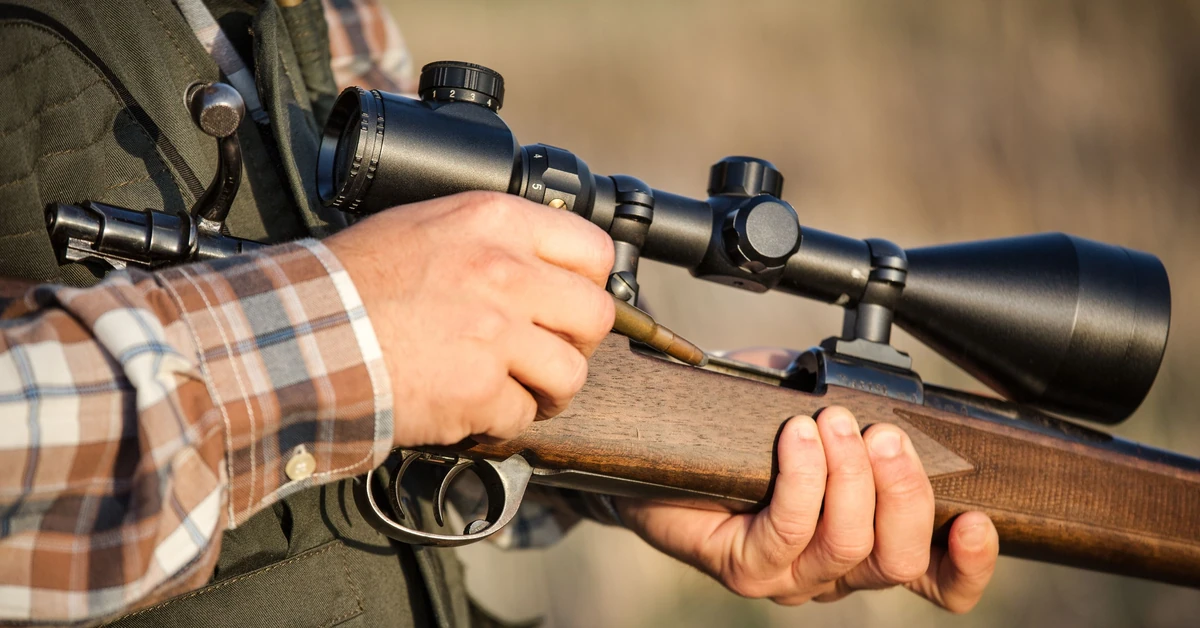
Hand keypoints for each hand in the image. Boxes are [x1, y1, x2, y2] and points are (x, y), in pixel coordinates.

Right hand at [326, 191, 614, 446]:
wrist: (302, 332)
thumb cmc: (351, 281)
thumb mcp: (427, 226)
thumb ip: (491, 240)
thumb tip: (538, 264)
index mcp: (496, 222)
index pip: (593, 250)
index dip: (589, 284)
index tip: (571, 304)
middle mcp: (507, 272)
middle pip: (595, 315)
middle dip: (577, 342)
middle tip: (548, 352)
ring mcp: (497, 333)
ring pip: (571, 373)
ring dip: (548, 389)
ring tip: (517, 389)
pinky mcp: (480, 389)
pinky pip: (521, 415)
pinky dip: (501, 421)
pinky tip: (472, 408)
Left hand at [617, 401, 999, 612]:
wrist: (658, 449)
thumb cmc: (743, 429)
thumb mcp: (813, 403)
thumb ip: (857, 403)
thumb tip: (884, 384)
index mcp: (867, 542)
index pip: (937, 578)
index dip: (968, 563)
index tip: (979, 519)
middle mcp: (833, 571)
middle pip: (898, 560)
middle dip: (903, 491)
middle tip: (885, 434)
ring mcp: (788, 576)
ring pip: (846, 546)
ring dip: (849, 477)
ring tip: (832, 422)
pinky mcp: (743, 568)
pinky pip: (786, 531)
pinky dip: (801, 479)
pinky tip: (796, 437)